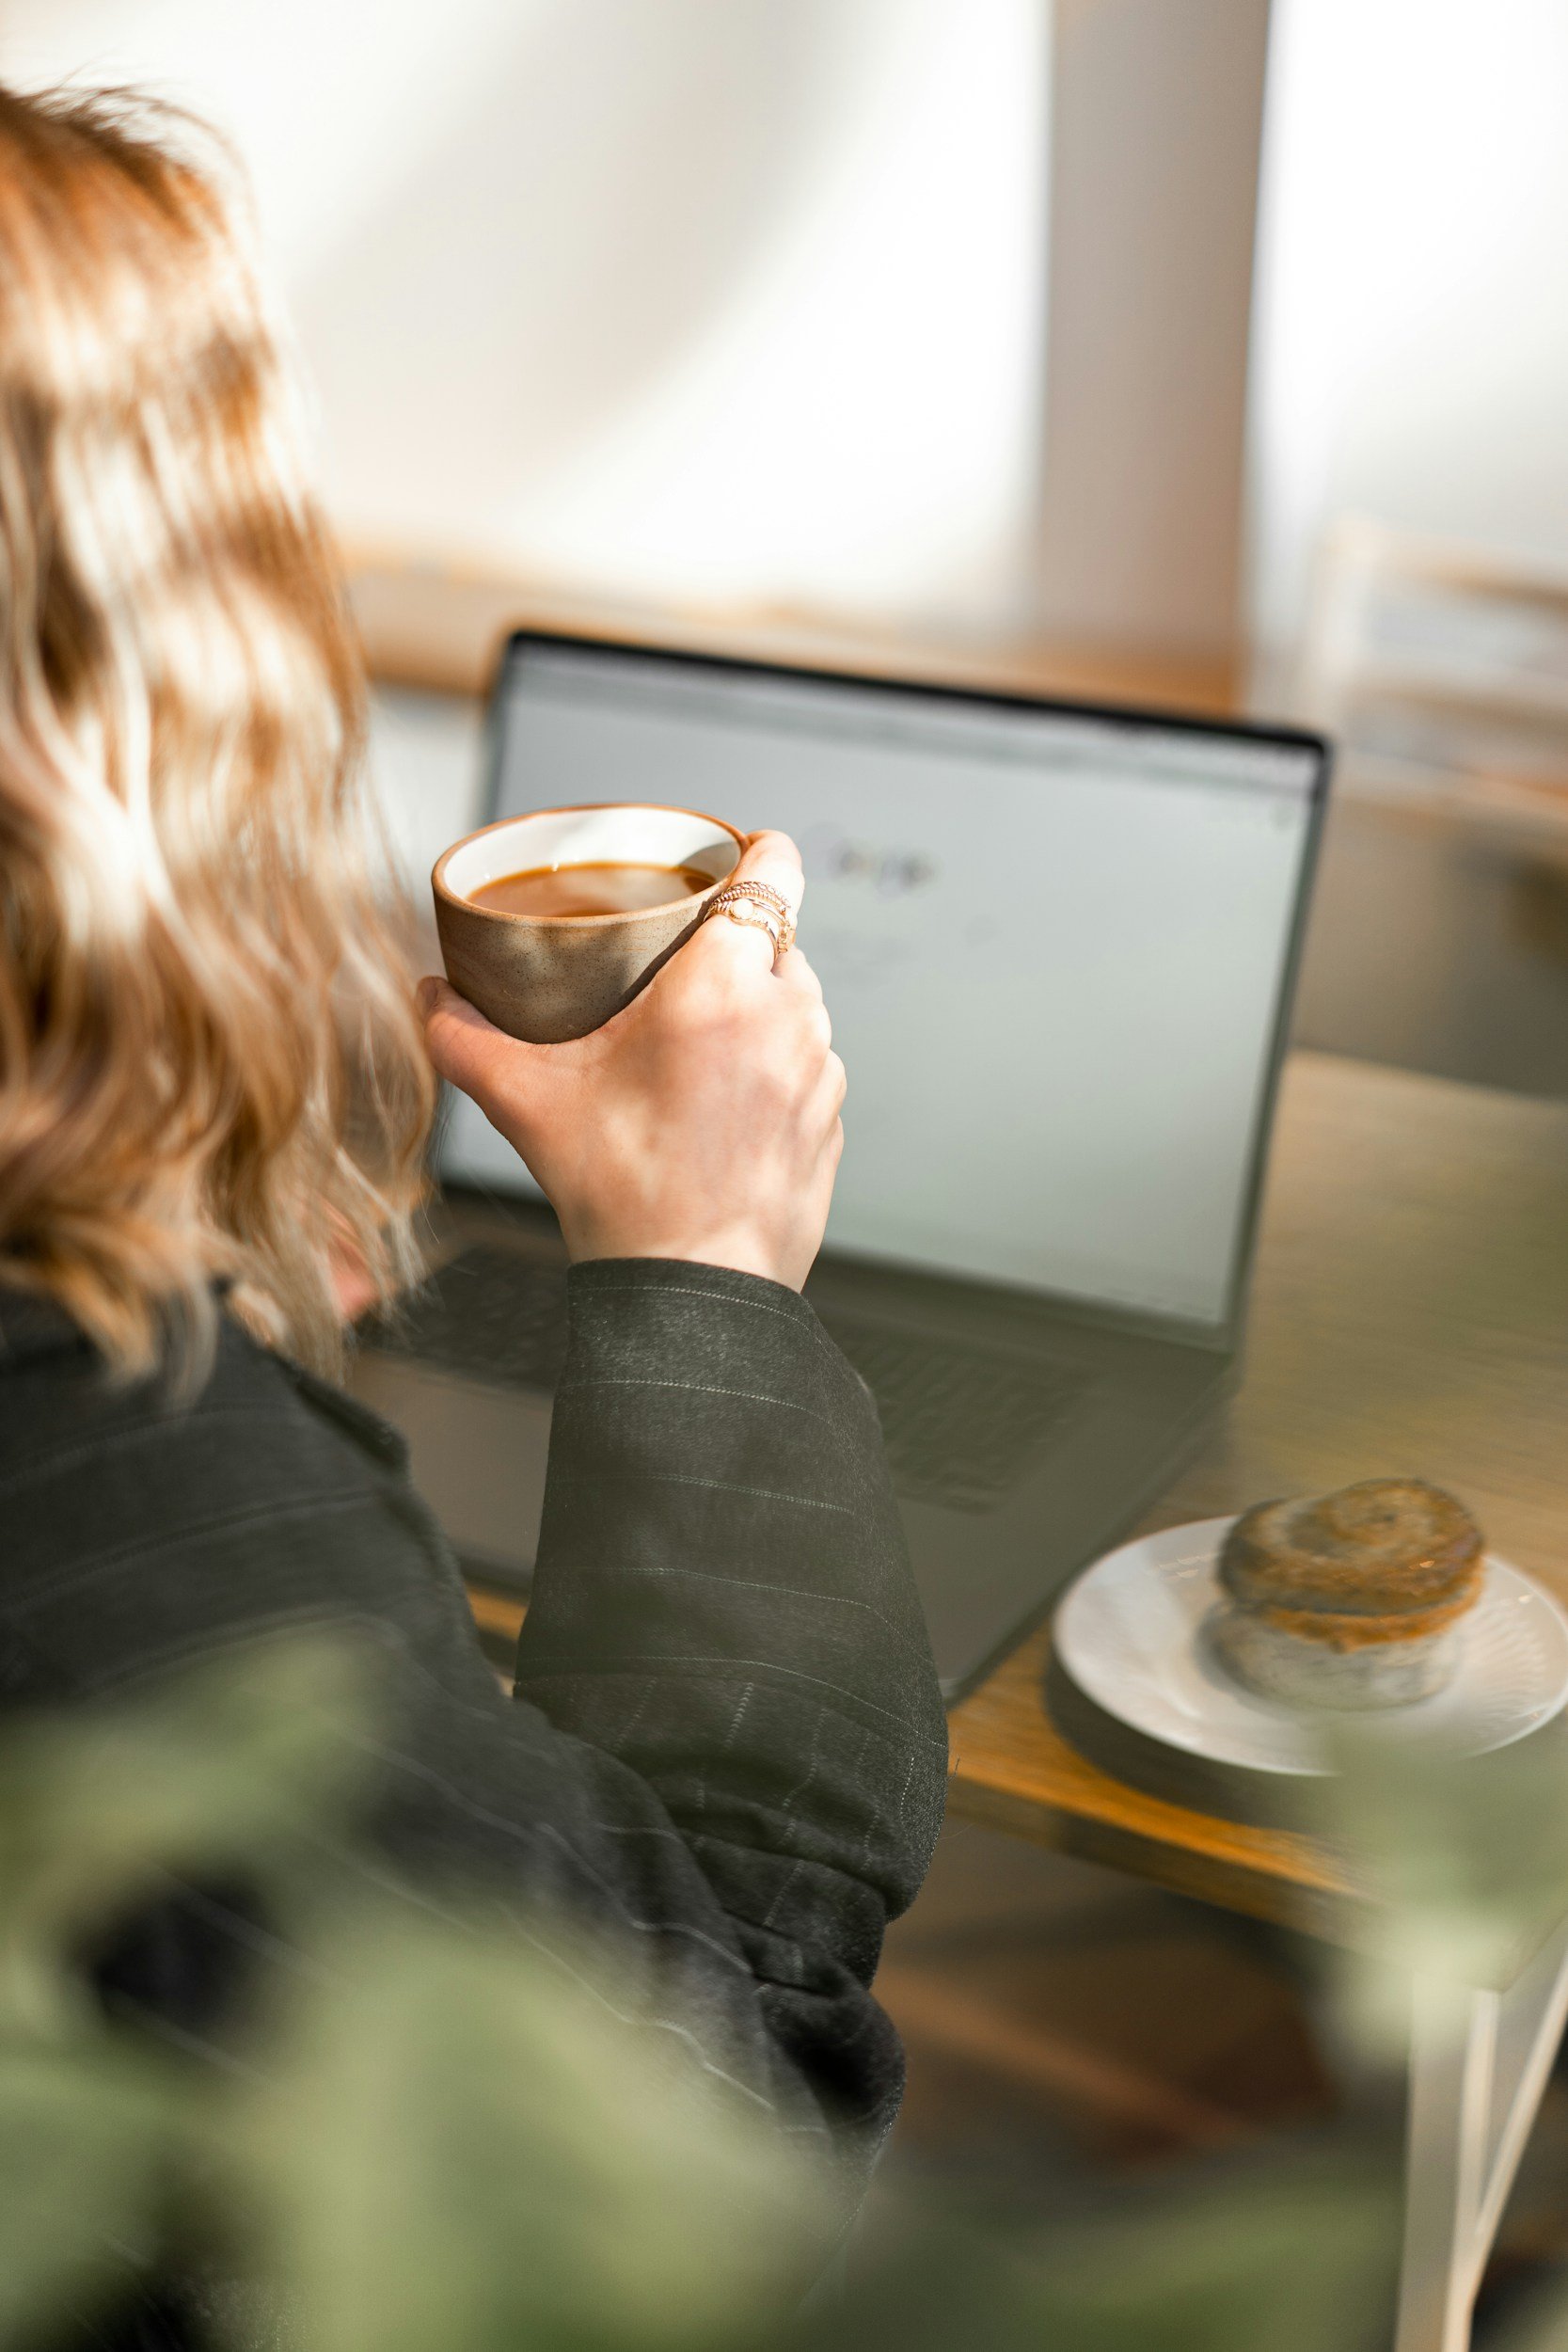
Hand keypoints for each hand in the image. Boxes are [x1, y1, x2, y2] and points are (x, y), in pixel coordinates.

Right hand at [418, 833, 844, 1291]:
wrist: (690, 1293)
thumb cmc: (623, 1194)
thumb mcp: (528, 1102)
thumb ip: (467, 1037)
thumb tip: (429, 999)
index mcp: (723, 985)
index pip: (775, 870)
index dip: (755, 852)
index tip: (726, 860)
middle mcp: (788, 1016)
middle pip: (778, 938)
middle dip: (733, 946)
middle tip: (675, 970)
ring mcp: (819, 1072)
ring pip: (797, 1004)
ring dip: (756, 1009)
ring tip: (695, 1044)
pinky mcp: (831, 1122)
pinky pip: (806, 1067)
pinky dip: (771, 1070)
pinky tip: (722, 1104)